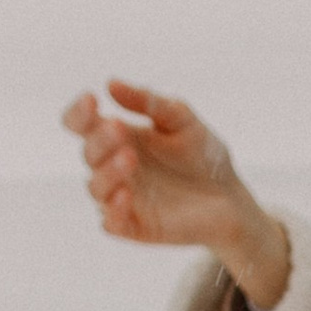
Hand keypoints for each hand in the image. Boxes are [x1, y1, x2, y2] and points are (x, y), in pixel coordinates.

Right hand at [63, 77, 291, 308]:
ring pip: (95, 187)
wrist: (232, 197)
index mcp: (118, 138)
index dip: (79, 113)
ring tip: (129, 158)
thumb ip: (150, 102)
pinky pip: (112, 222)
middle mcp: (113, 167)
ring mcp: (122, 198)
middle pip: (89, 153)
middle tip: (120, 130)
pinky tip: (125, 195)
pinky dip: (113, 210)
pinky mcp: (135, 226)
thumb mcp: (181, 120)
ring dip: (107, 172)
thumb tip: (111, 84)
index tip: (93, 99)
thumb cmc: (204, 155)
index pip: (82, 125)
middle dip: (100, 140)